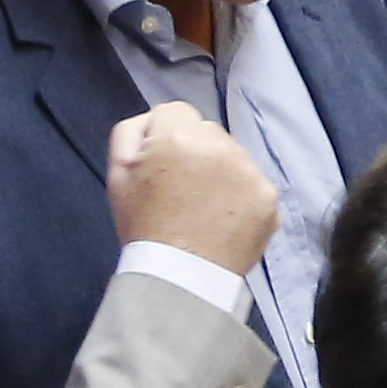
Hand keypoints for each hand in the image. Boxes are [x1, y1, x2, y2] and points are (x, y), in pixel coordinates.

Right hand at [106, 102, 277, 277]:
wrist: (180, 275)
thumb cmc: (143, 224)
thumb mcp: (117, 174)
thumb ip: (132, 132)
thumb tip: (155, 119)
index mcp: (179, 136)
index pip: (175, 112)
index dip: (164, 136)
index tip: (161, 164)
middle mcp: (220, 145)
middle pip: (206, 131)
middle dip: (194, 150)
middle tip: (180, 187)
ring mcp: (249, 170)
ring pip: (233, 154)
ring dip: (220, 170)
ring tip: (202, 205)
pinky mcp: (269, 195)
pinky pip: (253, 182)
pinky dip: (241, 195)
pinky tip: (223, 217)